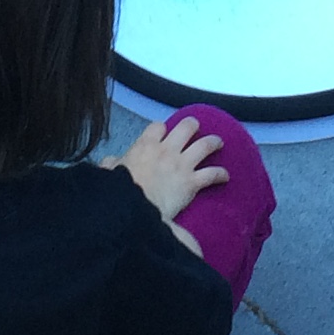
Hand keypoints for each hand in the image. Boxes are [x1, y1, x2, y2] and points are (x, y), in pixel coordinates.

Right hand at [114, 112, 229, 222]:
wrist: (134, 208)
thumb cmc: (120, 191)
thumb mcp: (109, 174)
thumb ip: (110, 164)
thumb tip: (108, 162)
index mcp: (145, 145)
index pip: (158, 127)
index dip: (162, 129)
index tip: (163, 132)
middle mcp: (166, 150)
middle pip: (186, 127)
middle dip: (192, 126)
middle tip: (195, 128)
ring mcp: (182, 164)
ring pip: (205, 145)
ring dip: (213, 142)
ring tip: (218, 142)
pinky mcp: (192, 182)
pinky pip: (212, 173)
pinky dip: (220, 174)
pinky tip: (225, 176)